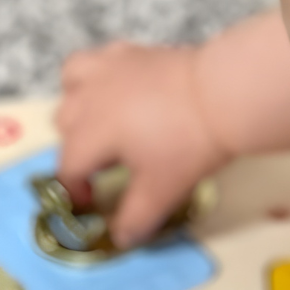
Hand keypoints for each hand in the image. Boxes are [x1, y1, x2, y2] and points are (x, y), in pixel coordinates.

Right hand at [55, 41, 228, 247]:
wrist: (224, 94)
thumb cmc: (188, 144)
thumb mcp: (161, 189)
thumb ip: (137, 218)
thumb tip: (122, 238)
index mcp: (90, 134)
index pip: (68, 167)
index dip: (76, 190)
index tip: (91, 202)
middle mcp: (89, 98)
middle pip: (65, 126)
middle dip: (77, 150)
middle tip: (104, 167)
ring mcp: (107, 69)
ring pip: (69, 85)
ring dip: (76, 106)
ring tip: (99, 123)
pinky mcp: (130, 52)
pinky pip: (97, 59)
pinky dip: (97, 76)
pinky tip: (116, 89)